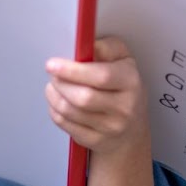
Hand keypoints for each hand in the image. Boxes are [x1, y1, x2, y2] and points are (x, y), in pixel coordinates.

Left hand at [46, 37, 148, 152]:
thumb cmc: (123, 88)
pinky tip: (58, 101)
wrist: (132, 128)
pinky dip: (55, 110)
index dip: (73, 70)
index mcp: (130, 82)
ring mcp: (110, 128)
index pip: (101, 77)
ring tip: (54, 85)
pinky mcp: (95, 141)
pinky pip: (66, 125)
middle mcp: (124, 107)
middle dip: (60, 83)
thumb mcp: (123, 60)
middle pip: (82, 97)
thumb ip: (107, 48)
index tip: (53, 64)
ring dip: (54, 95)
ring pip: (70, 111)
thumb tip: (87, 44)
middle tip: (53, 74)